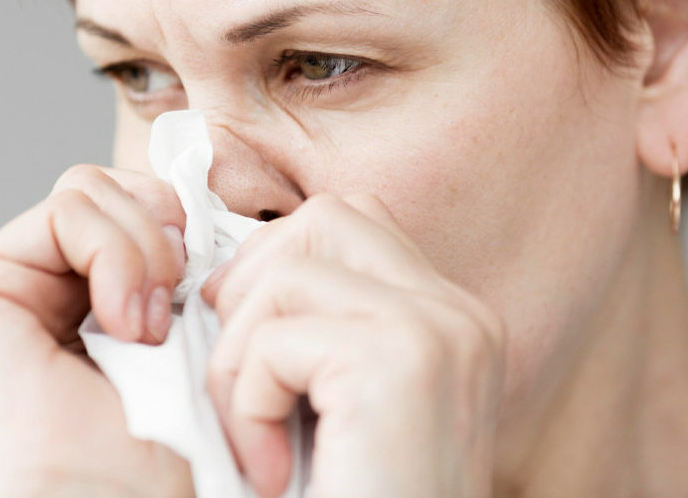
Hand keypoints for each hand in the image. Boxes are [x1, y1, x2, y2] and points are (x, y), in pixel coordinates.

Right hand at [0, 164, 194, 496]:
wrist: (114, 490)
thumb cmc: (161, 428)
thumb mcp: (191, 316)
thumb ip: (181, 250)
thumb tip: (200, 198)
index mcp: (96, 279)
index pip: (140, 198)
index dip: (181, 222)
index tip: (208, 280)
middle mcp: (48, 273)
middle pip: (115, 184)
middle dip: (163, 233)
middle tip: (173, 304)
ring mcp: (12, 273)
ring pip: (93, 189)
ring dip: (142, 253)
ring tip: (148, 327)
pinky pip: (66, 211)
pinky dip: (114, 257)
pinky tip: (122, 324)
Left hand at [201, 193, 507, 497]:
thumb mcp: (339, 412)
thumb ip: (318, 334)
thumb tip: (227, 275)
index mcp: (452, 323)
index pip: (353, 225)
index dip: (278, 264)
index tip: (247, 343)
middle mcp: (459, 315)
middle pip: (324, 219)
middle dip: (253, 287)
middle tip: (241, 379)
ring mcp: (438, 332)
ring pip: (287, 266)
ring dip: (239, 354)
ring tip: (256, 436)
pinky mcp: (400, 362)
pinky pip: (277, 334)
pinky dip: (245, 399)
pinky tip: (270, 468)